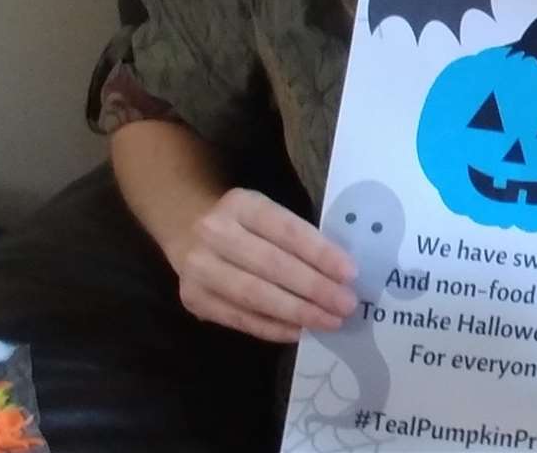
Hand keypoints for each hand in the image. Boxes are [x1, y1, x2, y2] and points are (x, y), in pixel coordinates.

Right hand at [169, 187, 358, 342]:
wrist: (186, 226)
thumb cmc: (245, 223)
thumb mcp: (267, 213)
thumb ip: (298, 237)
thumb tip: (341, 274)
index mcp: (242, 204)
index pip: (287, 231)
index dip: (320, 253)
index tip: (350, 273)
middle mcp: (215, 234)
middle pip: (272, 265)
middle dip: (314, 288)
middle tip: (346, 305)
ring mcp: (199, 269)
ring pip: (255, 296)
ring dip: (297, 312)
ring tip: (329, 322)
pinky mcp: (193, 299)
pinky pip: (240, 318)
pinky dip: (273, 327)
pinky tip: (299, 332)